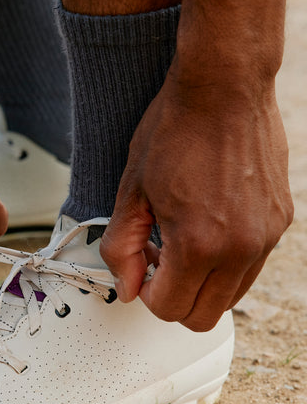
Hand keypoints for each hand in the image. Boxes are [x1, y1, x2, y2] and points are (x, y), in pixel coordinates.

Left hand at [100, 65, 292, 330]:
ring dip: (202, 282)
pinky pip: (251, 265)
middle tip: (158, 261)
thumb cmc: (176, 129)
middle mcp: (240, 249)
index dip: (146, 294)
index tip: (141, 269)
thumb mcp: (133, 189)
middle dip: (174, 298)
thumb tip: (125, 287)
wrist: (224, 87)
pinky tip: (207, 224)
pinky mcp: (280, 220)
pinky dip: (226, 261)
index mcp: (199, 244)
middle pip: (204, 316)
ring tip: (182, 240)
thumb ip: (123, 246)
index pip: (171, 309)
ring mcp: (266, 236)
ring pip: (232, 296)